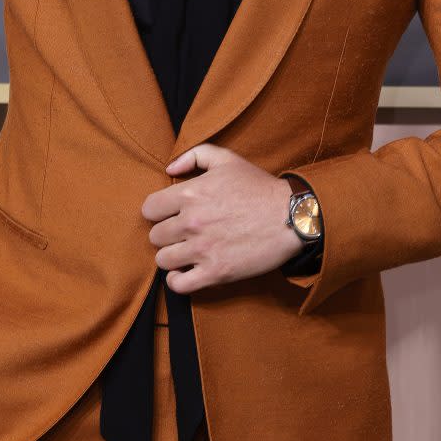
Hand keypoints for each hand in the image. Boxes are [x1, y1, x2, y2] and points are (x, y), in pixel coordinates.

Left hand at [140, 143, 303, 294]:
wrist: (291, 217)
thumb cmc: (259, 187)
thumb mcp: (227, 159)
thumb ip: (193, 156)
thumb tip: (169, 169)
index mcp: (190, 193)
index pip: (149, 209)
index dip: (158, 212)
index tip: (169, 215)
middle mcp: (191, 222)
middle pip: (155, 236)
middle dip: (166, 234)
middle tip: (182, 234)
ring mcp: (202, 249)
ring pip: (163, 260)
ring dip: (172, 257)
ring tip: (186, 252)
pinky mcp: (216, 272)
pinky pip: (179, 284)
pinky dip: (178, 280)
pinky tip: (186, 272)